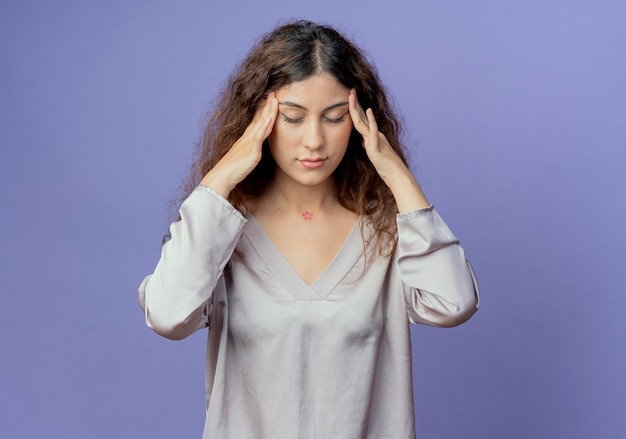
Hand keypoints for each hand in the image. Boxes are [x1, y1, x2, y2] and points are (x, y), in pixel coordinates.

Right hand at [201, 94, 277, 197]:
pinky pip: (258, 138)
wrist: (221, 178)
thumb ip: (249, 151)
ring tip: (274, 99)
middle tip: (273, 92)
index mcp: (246, 139)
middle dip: (267, 105)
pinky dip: (263, 127)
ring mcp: (249, 143)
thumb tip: (253, 149)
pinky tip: (269, 118)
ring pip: (261, 124)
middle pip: (259, 118)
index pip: (256, 120)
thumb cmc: (231, 170)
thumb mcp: (242, 157)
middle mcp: (247, 138)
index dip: (262, 109)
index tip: (269, 98)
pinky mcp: (251, 152)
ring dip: (268, 111)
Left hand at [348, 89, 429, 211]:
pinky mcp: (377, 148)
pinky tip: (369, 111)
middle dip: (355, 104)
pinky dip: (371, 121)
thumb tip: (363, 140)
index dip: (356, 109)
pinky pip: (373, 132)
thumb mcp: (375, 154)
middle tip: (350, 90)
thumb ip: (370, 145)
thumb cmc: (387, 168)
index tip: (350, 97)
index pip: (362, 120)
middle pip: (362, 117)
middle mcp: (375, 135)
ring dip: (357, 108)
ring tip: (353, 96)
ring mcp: (376, 140)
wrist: (398, 176)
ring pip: (363, 122)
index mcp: (373, 136)